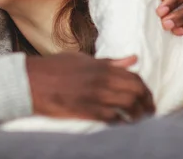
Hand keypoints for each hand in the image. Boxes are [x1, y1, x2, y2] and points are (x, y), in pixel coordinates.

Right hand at [26, 53, 154, 122]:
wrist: (31, 81)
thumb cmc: (55, 68)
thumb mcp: (82, 59)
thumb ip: (109, 62)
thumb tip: (132, 59)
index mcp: (101, 66)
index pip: (134, 77)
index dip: (145, 88)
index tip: (148, 96)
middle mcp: (101, 80)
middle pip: (135, 91)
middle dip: (147, 102)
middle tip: (150, 111)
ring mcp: (94, 96)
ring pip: (128, 105)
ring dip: (137, 114)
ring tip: (139, 119)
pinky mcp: (86, 111)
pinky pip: (112, 118)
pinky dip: (120, 122)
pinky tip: (122, 124)